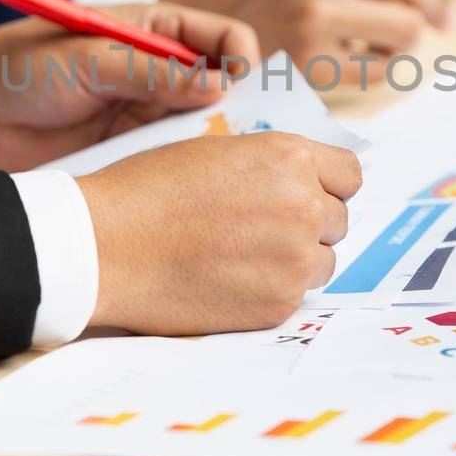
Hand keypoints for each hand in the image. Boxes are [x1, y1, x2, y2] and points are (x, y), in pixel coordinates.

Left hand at [0, 3, 259, 170]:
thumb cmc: (20, 69)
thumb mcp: (85, 59)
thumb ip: (150, 71)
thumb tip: (220, 88)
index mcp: (156, 31)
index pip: (226, 40)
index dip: (242, 62)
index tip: (237, 90)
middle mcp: (163, 74)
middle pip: (228, 91)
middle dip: (245, 112)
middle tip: (247, 140)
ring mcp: (150, 117)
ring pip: (208, 132)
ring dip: (219, 149)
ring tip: (219, 171)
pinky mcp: (132, 156)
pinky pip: (175, 165)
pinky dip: (188, 176)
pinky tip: (189, 191)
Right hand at [77, 133, 362, 333]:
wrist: (106, 245)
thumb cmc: (148, 190)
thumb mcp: (218, 151)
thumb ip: (271, 165)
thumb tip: (306, 181)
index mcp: (289, 158)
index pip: (349, 174)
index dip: (326, 184)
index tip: (307, 193)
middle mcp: (303, 205)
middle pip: (338, 219)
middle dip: (308, 223)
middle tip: (258, 229)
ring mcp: (295, 259)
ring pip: (323, 260)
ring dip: (294, 259)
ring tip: (239, 255)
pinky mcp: (278, 303)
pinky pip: (296, 295)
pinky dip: (270, 290)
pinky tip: (228, 280)